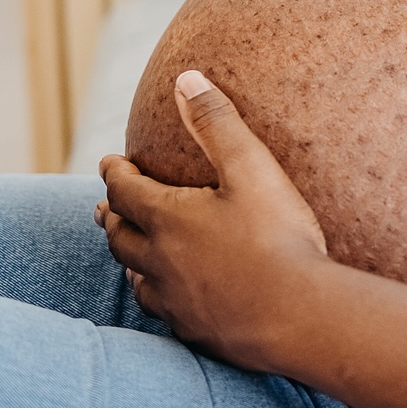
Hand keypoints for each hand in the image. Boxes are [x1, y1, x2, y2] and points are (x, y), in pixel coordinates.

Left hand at [96, 70, 328, 370]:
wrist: (300, 314)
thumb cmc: (277, 238)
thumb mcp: (252, 168)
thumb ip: (218, 122)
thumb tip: (186, 78)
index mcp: (168, 218)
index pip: (124, 189)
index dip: (114, 172)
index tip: (110, 162)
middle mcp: (160, 260)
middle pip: (120, 234)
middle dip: (111, 213)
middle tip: (106, 205)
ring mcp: (175, 299)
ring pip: (135, 276)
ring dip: (128, 257)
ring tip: (130, 250)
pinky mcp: (194, 329)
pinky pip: (162, 310)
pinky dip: (156, 293)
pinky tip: (169, 295)